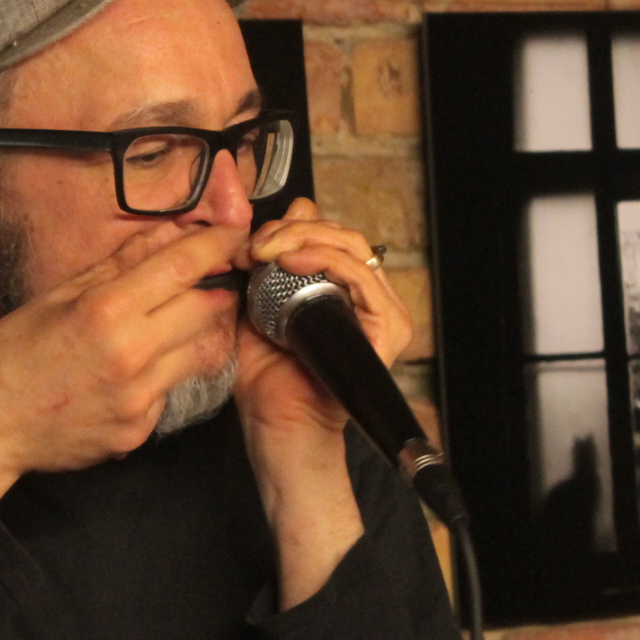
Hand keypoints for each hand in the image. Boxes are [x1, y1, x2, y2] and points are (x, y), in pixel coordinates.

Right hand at [0, 224, 245, 506]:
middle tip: (205, 281)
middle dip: (212, 290)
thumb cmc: (12, 355)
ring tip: (161, 328)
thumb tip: (166, 232)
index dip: (216, 244)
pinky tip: (129, 374)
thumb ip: (117, 265)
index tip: (232, 232)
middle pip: (206, 309)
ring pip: (197, 352)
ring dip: (190, 334)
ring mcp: (139, 397)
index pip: (183, 266)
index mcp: (105, 310)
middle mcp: (131, 354)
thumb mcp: (57, 296)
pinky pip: (169, 391)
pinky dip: (160, 376)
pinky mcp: (139, 430)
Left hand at [233, 197, 412, 444]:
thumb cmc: (269, 379)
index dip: (293, 227)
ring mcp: (383, 314)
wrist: (278, 427)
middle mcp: (370, 301)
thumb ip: (273, 263)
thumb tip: (290, 213)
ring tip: (266, 251)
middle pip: (344, 237)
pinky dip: (325, 259)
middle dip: (294, 230)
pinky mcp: (387, 328)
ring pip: (352, 248)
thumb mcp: (261, 306)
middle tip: (257, 245)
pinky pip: (361, 276)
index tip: (253, 241)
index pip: (332, 237)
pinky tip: (291, 260)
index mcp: (346, 293)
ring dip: (303, 239)